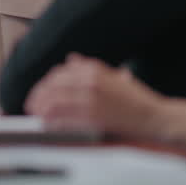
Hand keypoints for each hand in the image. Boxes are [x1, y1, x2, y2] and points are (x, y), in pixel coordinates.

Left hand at [24, 54, 165, 138]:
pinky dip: (53, 122)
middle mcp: (90, 81)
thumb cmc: (135, 99)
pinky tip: (48, 125)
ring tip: (36, 115)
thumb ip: (90, 68)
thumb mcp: (114, 76)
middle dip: (38, 96)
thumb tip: (70, 59)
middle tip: (31, 105)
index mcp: (94, 69)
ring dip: (41, 109)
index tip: (39, 93)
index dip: (45, 84)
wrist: (154, 117)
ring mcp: (91, 99)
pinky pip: (64, 119)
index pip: (59, 73)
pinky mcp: (92, 118)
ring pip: (54, 102)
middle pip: (53, 86)